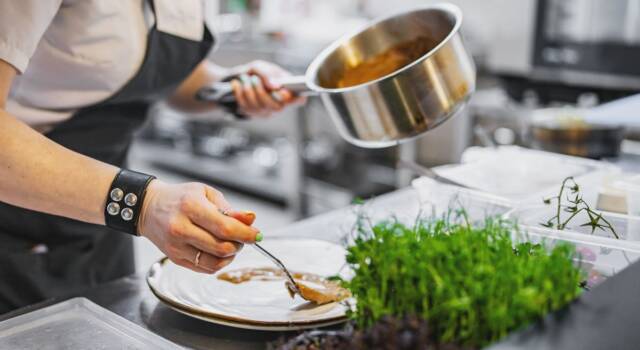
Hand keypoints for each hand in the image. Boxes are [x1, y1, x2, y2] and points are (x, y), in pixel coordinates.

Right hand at [138, 180, 259, 273]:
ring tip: (230, 244)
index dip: (246, 234)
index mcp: (190, 207)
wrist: (148, 208)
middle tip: (242, 237)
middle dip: (239, 244)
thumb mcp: (206, 194)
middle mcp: (181, 228)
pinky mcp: (175, 258)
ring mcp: (176, 246)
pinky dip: (219, 262)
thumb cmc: (180, 198)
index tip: (256, 235)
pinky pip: (205, 268)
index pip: (225, 227)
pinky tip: (219, 251)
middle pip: (221, 247)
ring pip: (215, 262)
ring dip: (230, 256)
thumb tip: (250, 219)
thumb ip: (229, 209)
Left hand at [230, 60, 304, 117]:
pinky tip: (237, 84)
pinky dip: (240, 93)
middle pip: (276, 107)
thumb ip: (268, 73)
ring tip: (245, 78)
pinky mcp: (253, 113)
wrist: (239, 77)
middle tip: (254, 78)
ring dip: (249, 90)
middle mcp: (279, 104)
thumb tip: (275, 86)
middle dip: (262, 92)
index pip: (299, 99)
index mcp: (286, 90)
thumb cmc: (256, 73)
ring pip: (259, 107)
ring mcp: (266, 111)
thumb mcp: (261, 66)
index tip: (284, 92)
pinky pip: (246, 107)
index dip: (295, 99)